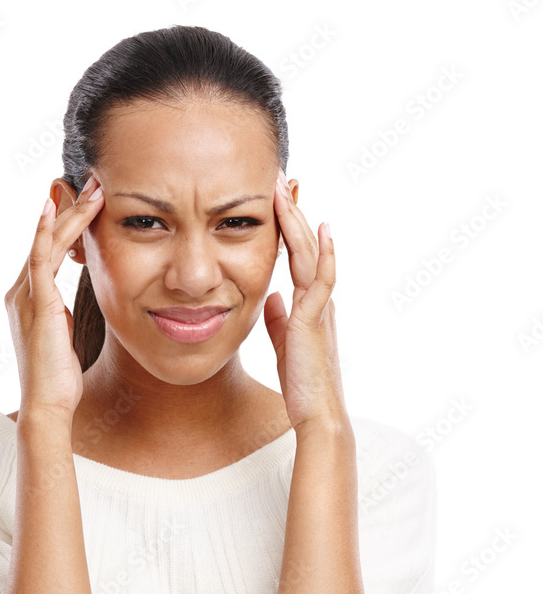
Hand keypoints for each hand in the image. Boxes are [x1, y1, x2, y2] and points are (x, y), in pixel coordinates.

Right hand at [4, 174, 104, 424]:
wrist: (48, 405)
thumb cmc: (59, 380)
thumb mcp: (64, 339)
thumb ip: (64, 318)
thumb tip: (72, 308)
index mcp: (30, 299)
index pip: (49, 251)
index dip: (67, 224)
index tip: (87, 200)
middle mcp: (21, 292)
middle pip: (47, 239)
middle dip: (70, 209)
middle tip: (93, 182)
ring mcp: (25, 296)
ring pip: (46, 242)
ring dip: (70, 213)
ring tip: (93, 188)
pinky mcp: (35, 303)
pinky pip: (39, 258)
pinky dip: (47, 231)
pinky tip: (55, 207)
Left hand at [263, 170, 348, 432]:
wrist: (317, 414)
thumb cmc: (302, 384)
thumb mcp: (284, 344)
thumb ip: (278, 319)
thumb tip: (270, 298)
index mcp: (307, 304)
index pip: (296, 257)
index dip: (287, 228)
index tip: (276, 200)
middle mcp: (318, 300)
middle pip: (306, 246)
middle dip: (293, 212)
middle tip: (282, 180)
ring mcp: (320, 307)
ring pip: (312, 254)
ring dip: (299, 221)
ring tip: (288, 189)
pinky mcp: (317, 319)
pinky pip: (322, 278)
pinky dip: (323, 252)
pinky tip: (320, 228)